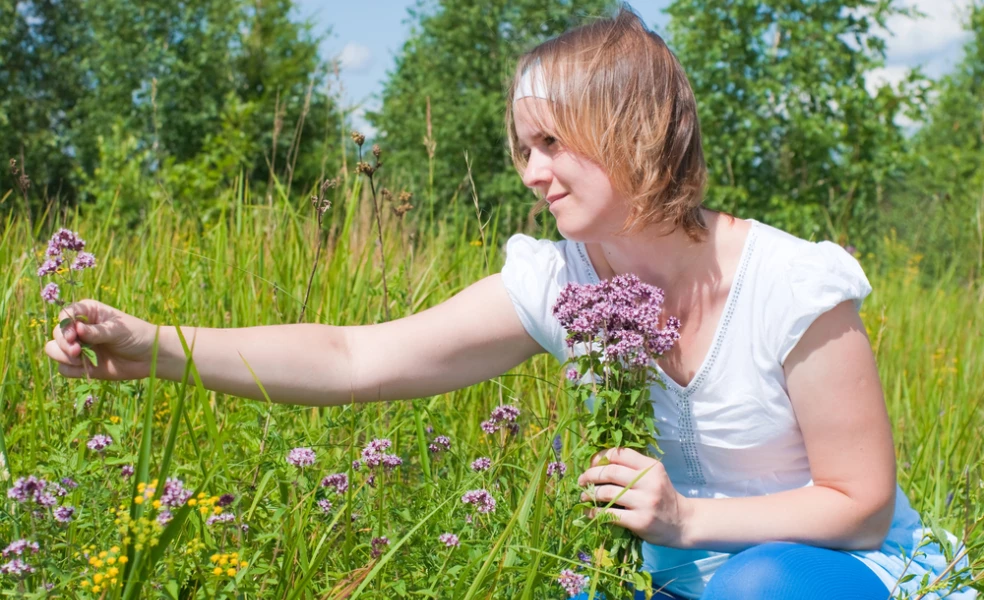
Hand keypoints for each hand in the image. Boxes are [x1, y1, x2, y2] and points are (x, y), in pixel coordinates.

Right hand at [45, 299, 156, 380]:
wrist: (150, 357)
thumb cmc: (137, 335)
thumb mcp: (118, 330)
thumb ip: (97, 331)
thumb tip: (77, 329)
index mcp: (88, 312)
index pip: (66, 315)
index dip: (65, 325)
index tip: (73, 335)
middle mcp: (80, 328)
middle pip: (57, 334)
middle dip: (63, 343)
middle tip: (76, 351)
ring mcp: (79, 347)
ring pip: (54, 350)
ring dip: (62, 356)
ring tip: (80, 360)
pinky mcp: (82, 365)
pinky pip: (64, 369)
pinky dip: (71, 370)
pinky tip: (87, 369)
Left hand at [577, 447, 691, 546]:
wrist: (682, 523)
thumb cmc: (662, 497)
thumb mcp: (654, 476)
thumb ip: (632, 468)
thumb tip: (598, 464)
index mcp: (651, 467)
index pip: (620, 454)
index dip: (600, 457)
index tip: (591, 464)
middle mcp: (649, 482)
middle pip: (610, 472)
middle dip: (591, 475)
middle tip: (581, 480)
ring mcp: (645, 502)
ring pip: (607, 493)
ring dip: (590, 494)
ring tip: (584, 496)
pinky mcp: (640, 521)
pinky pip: (610, 514)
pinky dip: (595, 512)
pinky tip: (590, 512)